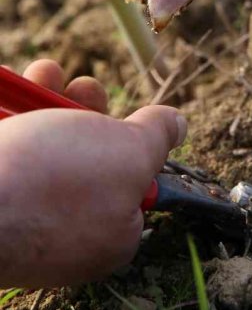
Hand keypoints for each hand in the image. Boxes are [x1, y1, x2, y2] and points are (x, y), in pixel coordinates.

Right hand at [0, 60, 186, 287]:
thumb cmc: (54, 179)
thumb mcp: (130, 154)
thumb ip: (155, 138)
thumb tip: (177, 125)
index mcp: (106, 236)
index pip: (133, 188)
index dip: (131, 146)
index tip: (127, 122)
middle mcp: (63, 229)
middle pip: (85, 154)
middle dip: (84, 108)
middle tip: (82, 88)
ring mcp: (19, 209)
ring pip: (42, 140)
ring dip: (46, 96)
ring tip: (44, 73)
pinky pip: (7, 140)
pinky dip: (11, 106)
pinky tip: (13, 84)